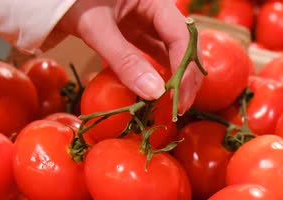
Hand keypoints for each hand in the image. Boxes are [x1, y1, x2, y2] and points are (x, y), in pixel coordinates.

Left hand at [55, 0, 203, 112]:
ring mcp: (141, 19)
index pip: (182, 35)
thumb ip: (124, 59)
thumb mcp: (96, 26)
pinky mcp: (129, 31)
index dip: (186, 67)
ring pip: (167, 51)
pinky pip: (148, 54)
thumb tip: (155, 94)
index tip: (179, 98)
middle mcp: (153, 8)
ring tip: (169, 104)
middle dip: (184, 75)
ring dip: (171, 77)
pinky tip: (151, 92)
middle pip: (181, 44)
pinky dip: (151, 73)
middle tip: (180, 107)